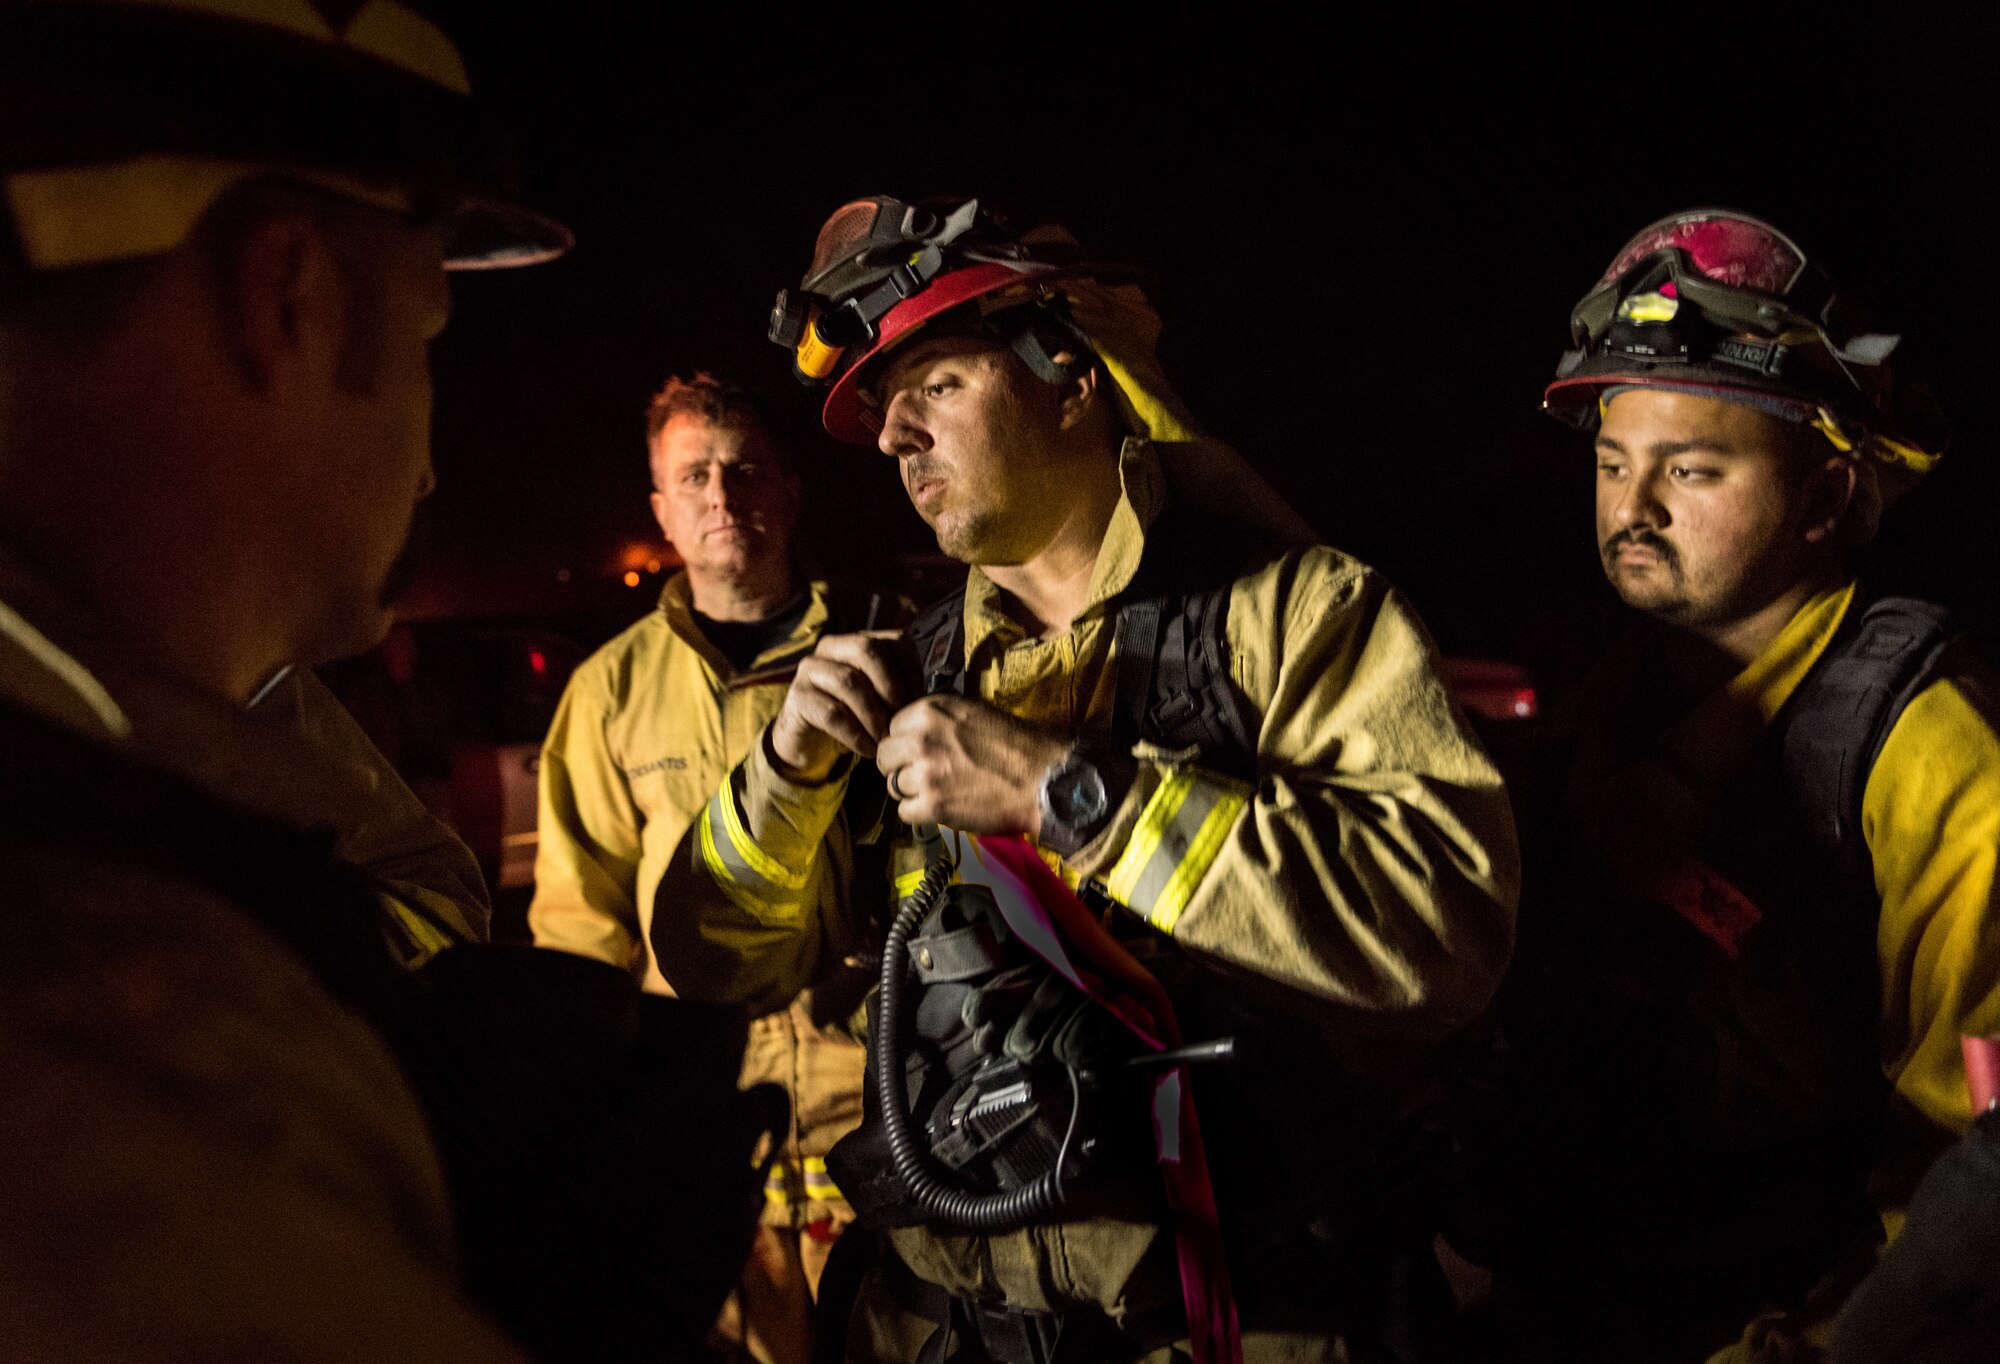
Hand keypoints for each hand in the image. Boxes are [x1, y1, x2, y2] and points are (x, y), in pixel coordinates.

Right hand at [767, 631, 911, 781]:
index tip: (919, 702)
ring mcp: (810, 670)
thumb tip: (926, 701)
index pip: (894, 639)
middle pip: (867, 649)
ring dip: (874, 715)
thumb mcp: (879, 700)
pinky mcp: (797, 698)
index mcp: (857, 641)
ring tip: (885, 740)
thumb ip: (900, 691)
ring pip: (849, 681)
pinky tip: (868, 750)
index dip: (912, 670)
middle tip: (901, 720)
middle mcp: (830, 647)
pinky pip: (831, 713)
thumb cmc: (853, 718)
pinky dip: (855, 734)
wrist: (809, 745)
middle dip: (891, 687)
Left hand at [874, 695, 1068, 834]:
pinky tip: (940, 808)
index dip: (904, 741)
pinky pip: (905, 812)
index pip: (892, 727)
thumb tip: (915, 731)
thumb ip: (939, 720)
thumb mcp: (973, 712)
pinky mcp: (933, 805)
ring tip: (936, 792)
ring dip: (910, 791)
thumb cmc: (1016, 744)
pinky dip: (919, 813)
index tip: (918, 751)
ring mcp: (925, 773)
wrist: (1043, 778)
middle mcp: (921, 738)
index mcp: (931, 710)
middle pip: (884, 756)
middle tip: (920, 774)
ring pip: (893, 786)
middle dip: (898, 766)